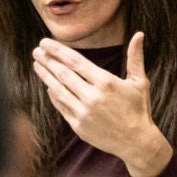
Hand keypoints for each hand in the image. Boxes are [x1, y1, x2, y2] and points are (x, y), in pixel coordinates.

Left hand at [33, 33, 174, 176]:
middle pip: (63, 74)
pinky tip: (48, 86)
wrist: (136, 142)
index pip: (75, 61)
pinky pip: (61, 106)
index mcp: (106, 82)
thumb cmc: (139, 109)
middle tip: (36, 50)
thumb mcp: (140, 82)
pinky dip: (53, 95)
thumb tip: (139, 33)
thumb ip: (135, 57)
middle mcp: (92, 96)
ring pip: (58, 90)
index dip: (58, 50)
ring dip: (45, 76)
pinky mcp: (78, 126)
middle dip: (47, 60)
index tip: (45, 42)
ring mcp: (84, 112)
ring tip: (37, 64)